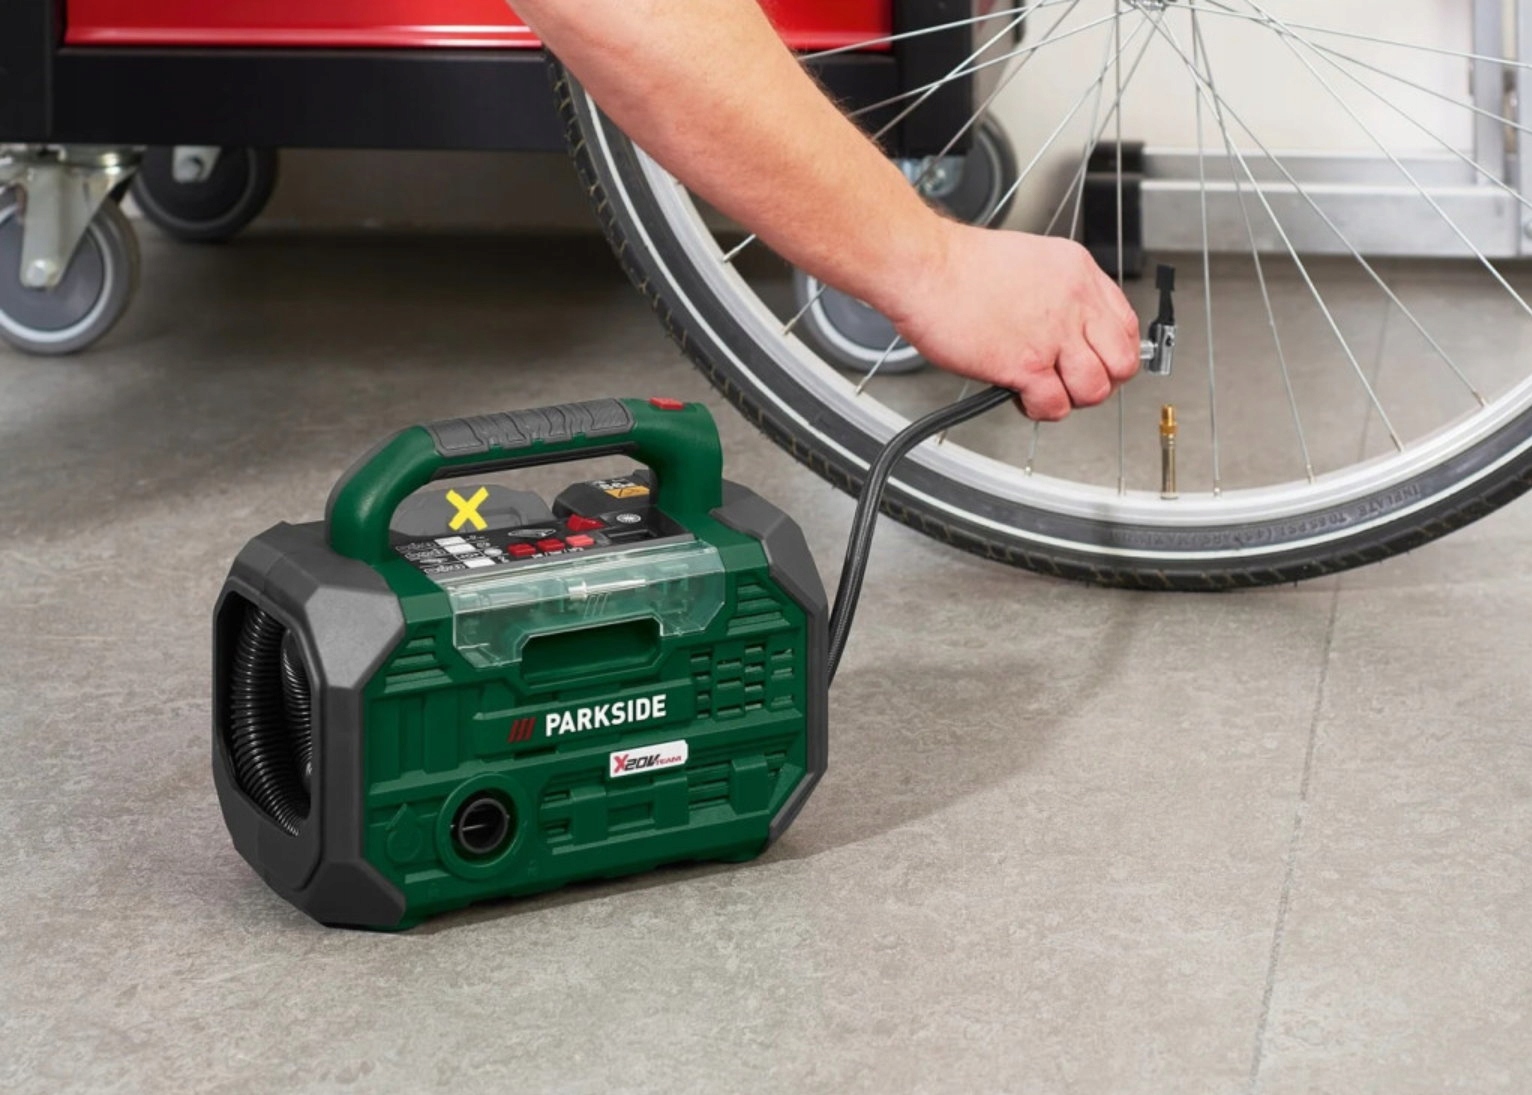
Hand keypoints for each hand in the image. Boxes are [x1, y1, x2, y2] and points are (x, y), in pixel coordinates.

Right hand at [882, 223, 1141, 420]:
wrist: (926, 267)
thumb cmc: (961, 266)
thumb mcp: (1031, 261)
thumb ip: (1058, 294)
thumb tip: (1065, 326)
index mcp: (1079, 275)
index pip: (1126, 327)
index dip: (1112, 353)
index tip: (1093, 361)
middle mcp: (1074, 304)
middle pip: (1121, 363)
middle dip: (1098, 380)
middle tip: (1070, 380)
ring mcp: (1053, 336)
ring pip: (1094, 389)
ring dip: (1069, 397)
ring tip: (1041, 388)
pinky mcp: (1026, 364)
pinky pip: (1054, 405)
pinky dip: (1038, 408)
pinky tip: (1020, 393)